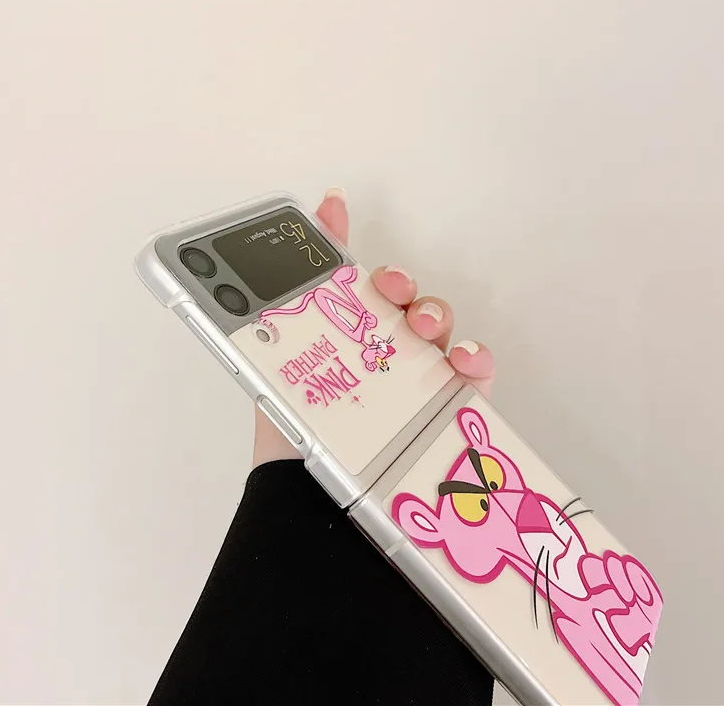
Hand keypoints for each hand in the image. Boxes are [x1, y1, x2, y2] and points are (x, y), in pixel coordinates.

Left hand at [253, 188, 496, 467]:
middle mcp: (382, 354)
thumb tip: (247, 274)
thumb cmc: (291, 438)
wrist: (313, 506)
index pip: (355, 287)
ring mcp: (420, 378)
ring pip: (438, 329)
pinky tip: (462, 358)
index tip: (340, 216)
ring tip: (422, 325)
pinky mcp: (452, 405)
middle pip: (401, 302)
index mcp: (343, 341)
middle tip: (390, 288)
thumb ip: (272, 318)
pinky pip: (475, 372)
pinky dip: (476, 358)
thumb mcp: (272, 369)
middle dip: (399, 282)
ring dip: (434, 312)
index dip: (346, 249)